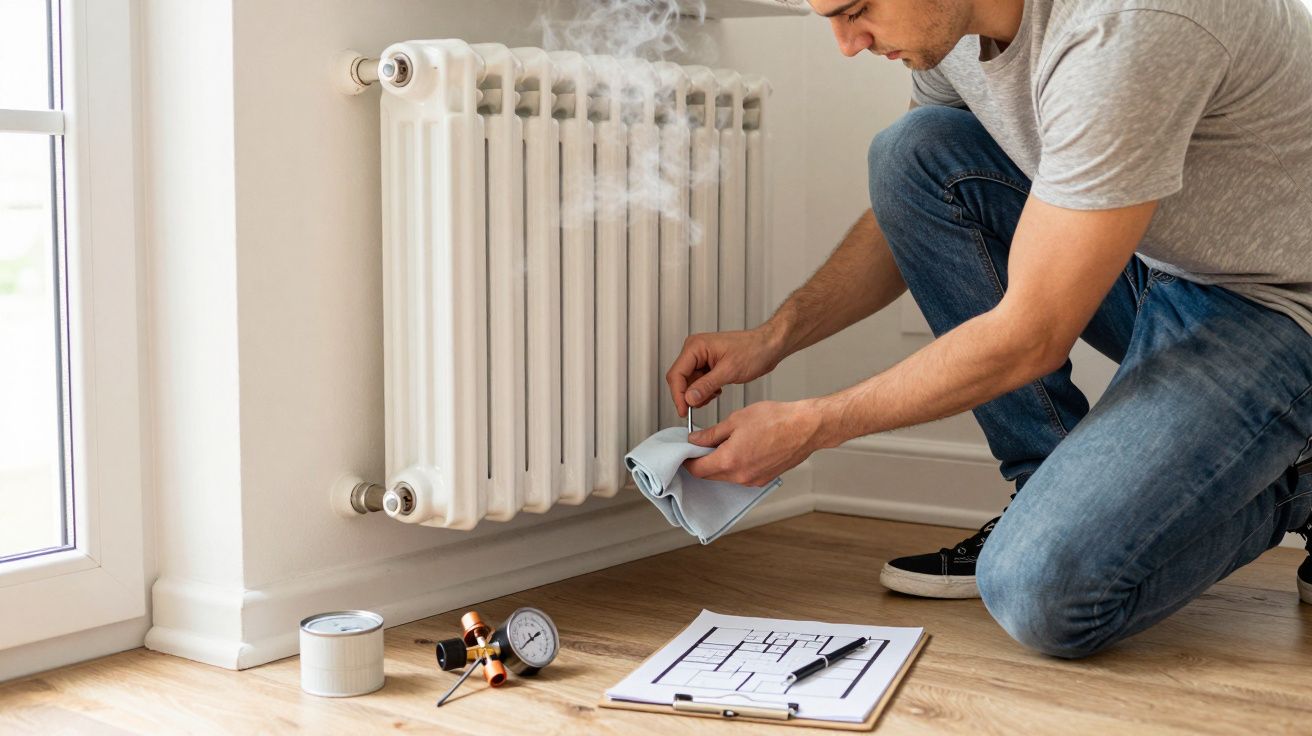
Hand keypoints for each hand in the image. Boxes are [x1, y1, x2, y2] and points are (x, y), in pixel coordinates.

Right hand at [665, 325, 786, 416]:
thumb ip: (706, 386)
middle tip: (701, 405)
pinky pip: (699, 382)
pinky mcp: (708, 364)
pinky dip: (705, 391)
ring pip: (689, 383)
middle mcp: (695, 350)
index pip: (676, 374)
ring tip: (715, 394)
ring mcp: (701, 357)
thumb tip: (689, 399)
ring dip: (699, 394)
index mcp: (696, 346)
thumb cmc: (754, 350)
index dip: (678, 395)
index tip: (684, 411)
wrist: (769, 346)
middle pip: (680, 379)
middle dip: (689, 395)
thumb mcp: (729, 371)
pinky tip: (718, 390)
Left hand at [684, 400, 832, 486]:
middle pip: (710, 476)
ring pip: (726, 477)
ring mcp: (753, 480)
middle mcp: (741, 476)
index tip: (686, 453)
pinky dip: (736, 466)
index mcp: (730, 461)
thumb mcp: (736, 420)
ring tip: (725, 443)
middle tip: (702, 445)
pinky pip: (741, 476)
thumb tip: (695, 440)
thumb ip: (712, 433)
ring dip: (720, 464)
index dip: (688, 461)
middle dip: (703, 462)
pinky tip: (741, 449)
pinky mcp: (764, 479)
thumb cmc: (776, 420)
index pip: (697, 470)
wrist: (806, 427)